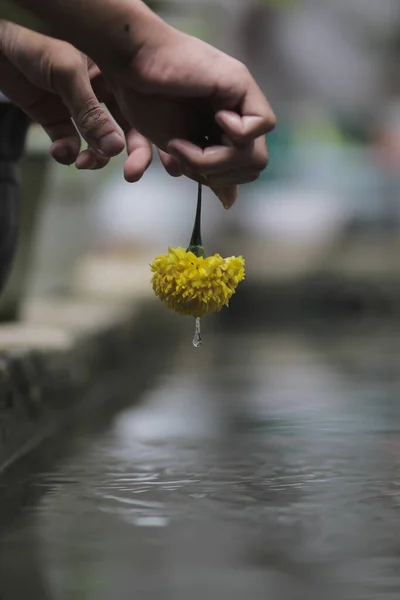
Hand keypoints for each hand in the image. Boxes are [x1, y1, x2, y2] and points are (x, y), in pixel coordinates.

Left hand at [0, 23, 128, 169]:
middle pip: (121, 131)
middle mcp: (98, 92)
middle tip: (128, 174)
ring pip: (95, 143)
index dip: (143, 137)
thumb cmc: (33, 39)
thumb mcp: (69, 75)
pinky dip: (65, 153)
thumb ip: (92, 114)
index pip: (137, 110)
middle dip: (123, 153)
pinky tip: (60, 151)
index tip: (140, 162)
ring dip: (93, 157)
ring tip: (82, 161)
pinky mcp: (53, 118)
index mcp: (112, 75)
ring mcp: (76, 107)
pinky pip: (68, 143)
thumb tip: (116, 148)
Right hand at [103, 23, 275, 207]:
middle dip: (217, 174)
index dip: (217, 178)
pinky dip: (237, 132)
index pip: (241, 172)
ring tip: (184, 143)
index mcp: (224, 132)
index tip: (183, 163)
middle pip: (254, 168)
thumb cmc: (145, 100)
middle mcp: (238, 116)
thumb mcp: (179, 149)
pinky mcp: (242, 83)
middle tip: (183, 152)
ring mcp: (242, 100)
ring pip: (258, 156)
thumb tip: (230, 202)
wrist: (130, 64)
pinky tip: (215, 117)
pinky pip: (262, 125)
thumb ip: (207, 172)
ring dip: (217, 160)